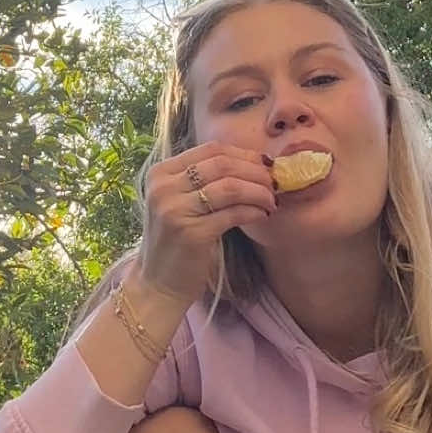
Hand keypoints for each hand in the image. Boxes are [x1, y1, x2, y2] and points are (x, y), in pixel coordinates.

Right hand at [139, 141, 275, 304]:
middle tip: (274, 183)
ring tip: (271, 200)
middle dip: (255, 172)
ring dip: (259, 192)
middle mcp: (164, 188)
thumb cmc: (175, 241)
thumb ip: (203, 180)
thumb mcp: (179, 202)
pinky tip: (262, 214)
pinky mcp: (191, 234)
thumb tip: (254, 162)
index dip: (244, 154)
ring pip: (230, 187)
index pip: (211, 149)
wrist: (157, 282)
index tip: (266, 165)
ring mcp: (175, 210)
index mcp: (160, 173)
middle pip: (222, 164)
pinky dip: (253, 211)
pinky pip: (233, 214)